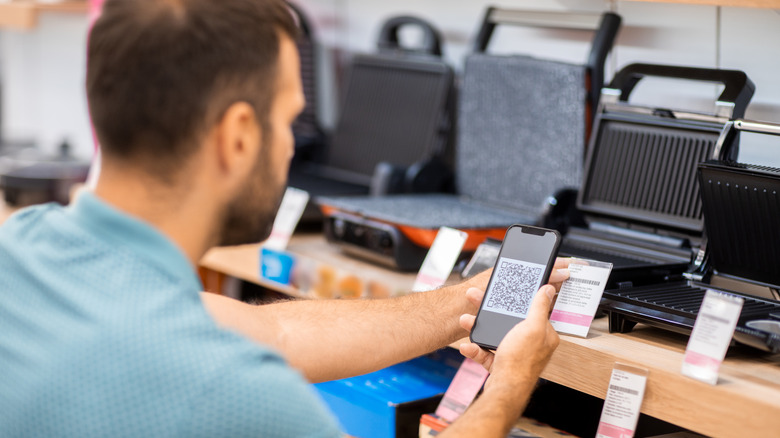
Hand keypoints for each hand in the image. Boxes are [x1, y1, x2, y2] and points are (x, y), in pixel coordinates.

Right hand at [457, 257, 570, 374]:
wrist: (505, 389)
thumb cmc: (521, 361)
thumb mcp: (532, 327)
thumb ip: (539, 307)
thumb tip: (548, 289)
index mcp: (543, 335)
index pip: (532, 312)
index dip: (517, 301)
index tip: (504, 293)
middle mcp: (530, 345)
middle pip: (509, 321)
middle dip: (490, 312)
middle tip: (477, 300)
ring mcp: (515, 355)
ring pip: (495, 335)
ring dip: (478, 327)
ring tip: (466, 321)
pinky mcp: (501, 365)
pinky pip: (486, 352)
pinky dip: (476, 348)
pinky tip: (467, 345)